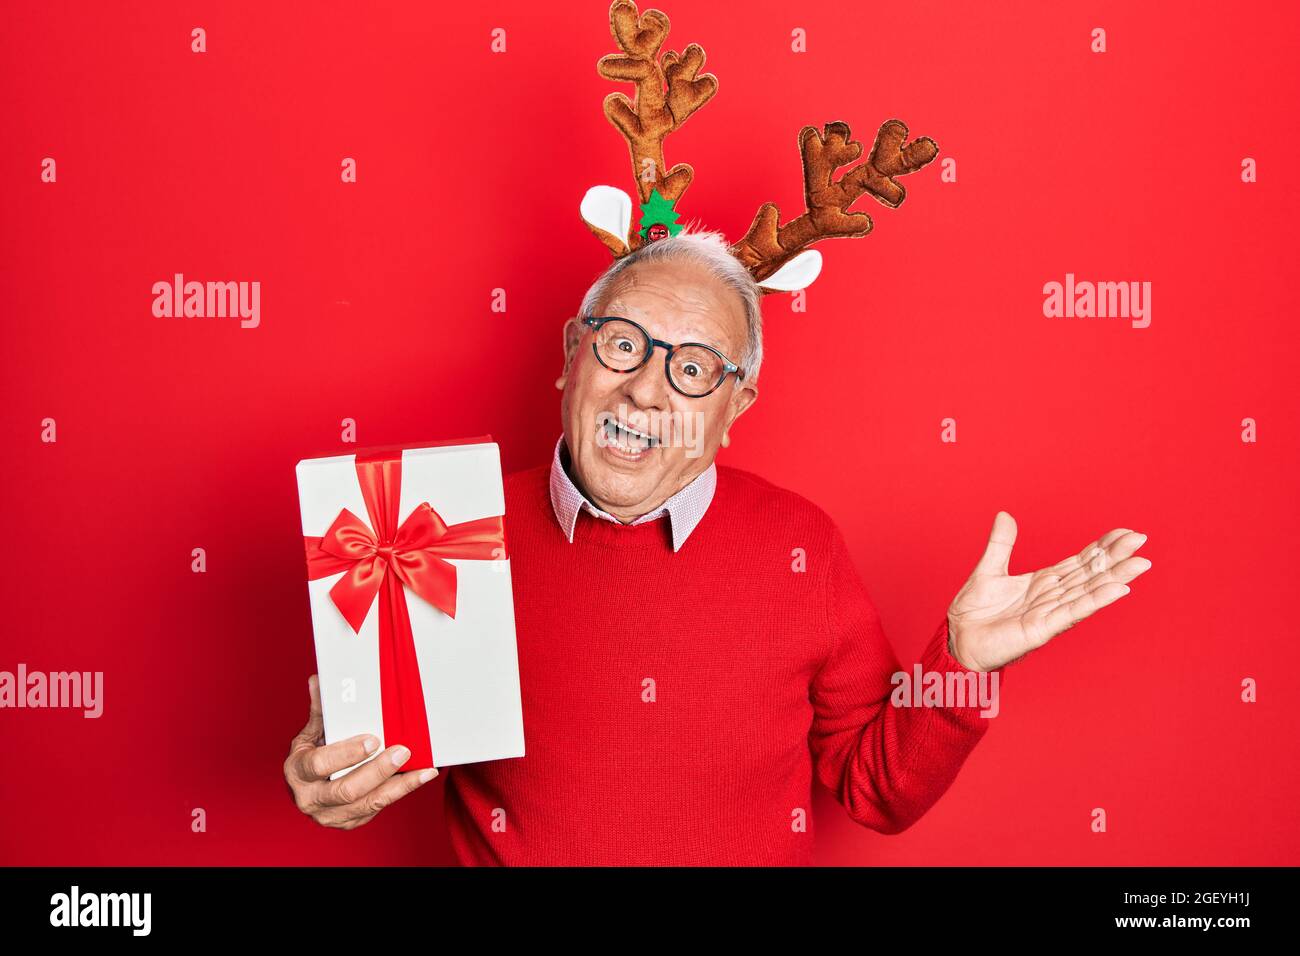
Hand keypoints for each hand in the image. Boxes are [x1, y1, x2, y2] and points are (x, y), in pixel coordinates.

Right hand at [283, 675, 437, 828]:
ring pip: (369, 804)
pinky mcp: (351, 821)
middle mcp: (311, 799)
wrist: (307, 791)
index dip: (346, 753)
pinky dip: (401, 792)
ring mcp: (331, 815)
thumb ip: (320, 710)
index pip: (320, 764)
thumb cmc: (310, 757)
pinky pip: (379, 808)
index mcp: (297, 773)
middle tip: (402, 751)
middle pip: (347, 790)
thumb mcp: (310, 734)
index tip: (373, 740)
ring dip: (399, 785)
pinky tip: (420, 777)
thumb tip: (320, 681)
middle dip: (378, 770)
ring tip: (422, 768)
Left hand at [947, 512, 1150, 671]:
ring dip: (1115, 577)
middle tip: (1142, 540)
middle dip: (1116, 557)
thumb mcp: (988, 570)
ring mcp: (1050, 614)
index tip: (1125, 533)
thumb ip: (1001, 544)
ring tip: (1141, 563)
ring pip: (1088, 591)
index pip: (1079, 562)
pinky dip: (1096, 600)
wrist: (957, 640)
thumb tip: (1005, 515)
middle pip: (1090, 574)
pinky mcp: (1042, 629)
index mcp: (1043, 582)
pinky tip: (1119, 589)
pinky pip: (1073, 612)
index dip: (1102, 548)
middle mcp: (1052, 597)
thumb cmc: (973, 613)